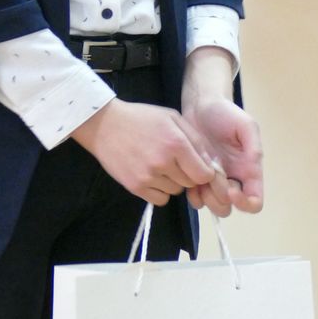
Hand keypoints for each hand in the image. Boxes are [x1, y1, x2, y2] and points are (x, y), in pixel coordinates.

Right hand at [71, 100, 214, 204]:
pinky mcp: (135, 187)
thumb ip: (196, 140)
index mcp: (176, 144)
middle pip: (191, 183)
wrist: (104, 125)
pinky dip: (160, 191)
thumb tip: (213, 164)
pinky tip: (152, 175)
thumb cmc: (142, 118)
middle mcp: (163, 162)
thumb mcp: (173, 118)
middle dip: (189, 174)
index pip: (204, 174)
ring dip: (173, 181)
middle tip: (176, 161)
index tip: (197, 165)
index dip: (205, 171)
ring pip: (176, 191)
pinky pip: (160, 199)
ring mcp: (148, 177)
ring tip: (160, 164)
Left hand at [181, 96, 263, 217]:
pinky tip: (189, 182)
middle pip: (231, 207)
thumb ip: (253, 147)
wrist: (200, 105)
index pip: (254, 201)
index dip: (244, 202)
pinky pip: (197, 199)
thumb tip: (253, 168)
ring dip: (206, 198)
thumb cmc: (226, 113)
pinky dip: (194, 196)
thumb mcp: (246, 126)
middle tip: (210, 179)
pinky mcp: (196, 178)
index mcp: (248, 170)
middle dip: (220, 199)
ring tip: (198, 180)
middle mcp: (233, 179)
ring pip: (214, 206)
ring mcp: (214, 181)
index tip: (231, 189)